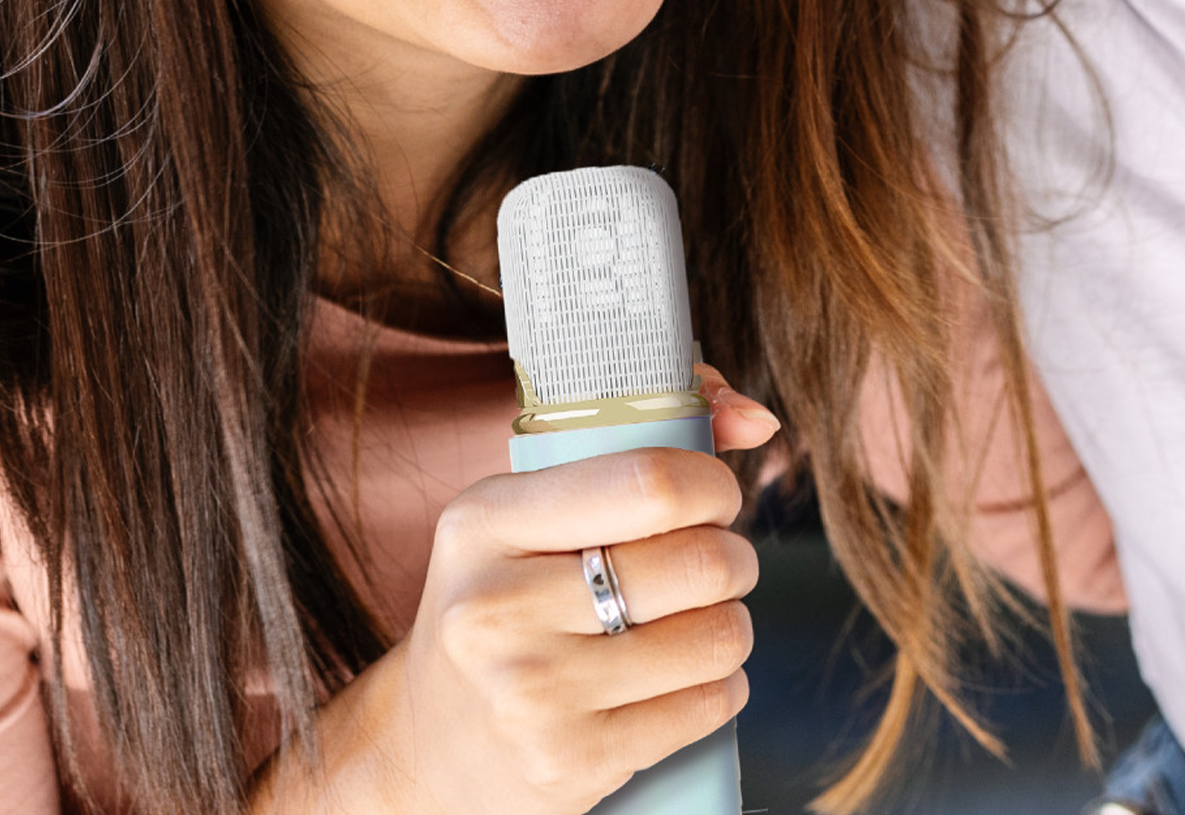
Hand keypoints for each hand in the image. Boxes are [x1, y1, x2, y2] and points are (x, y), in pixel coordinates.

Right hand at [261, 387, 779, 814]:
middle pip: (697, 562)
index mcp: (485, 521)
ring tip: (697, 621)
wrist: (425, 748)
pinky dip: (721, 686)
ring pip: (716, 637)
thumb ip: (648, 443)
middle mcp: (497, 608)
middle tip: (715, 565)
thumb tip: (759, 419)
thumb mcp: (533, 511)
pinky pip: (707, 706)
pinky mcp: (569, 764)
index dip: (712, 485)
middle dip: (734, 557)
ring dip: (731, 624)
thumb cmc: (505, 599)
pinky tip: (683, 678)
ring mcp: (531, 695)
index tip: (714, 498)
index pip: (650, 483)